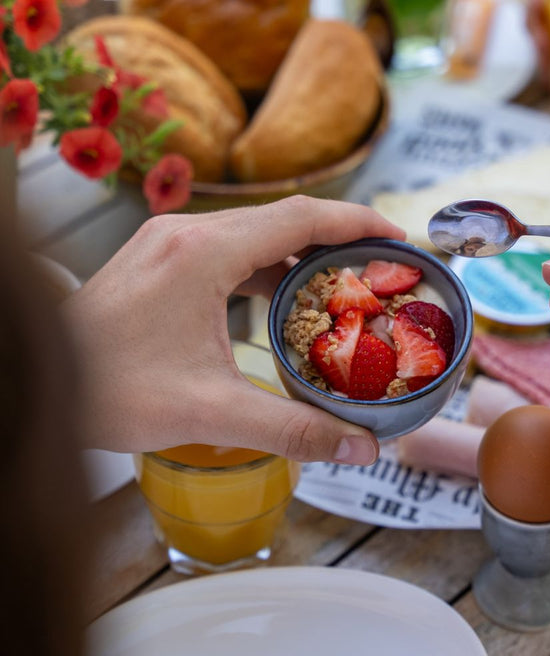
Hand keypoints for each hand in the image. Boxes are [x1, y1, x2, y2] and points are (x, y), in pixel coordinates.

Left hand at [62, 196, 404, 464]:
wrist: (36, 384)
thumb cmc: (105, 391)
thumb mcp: (209, 412)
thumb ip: (293, 427)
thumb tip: (360, 448)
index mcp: (202, 252)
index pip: (300, 218)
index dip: (356, 223)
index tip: (397, 238)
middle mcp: (185, 233)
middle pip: (282, 218)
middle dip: (337, 238)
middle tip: (379, 267)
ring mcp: (168, 241)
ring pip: (255, 233)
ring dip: (300, 254)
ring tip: (340, 284)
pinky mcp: (160, 257)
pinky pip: (229, 248)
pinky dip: (266, 266)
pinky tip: (282, 297)